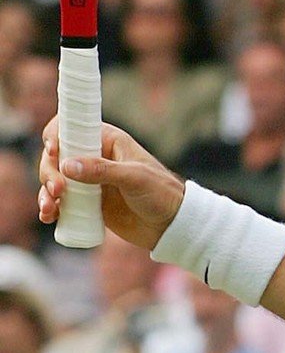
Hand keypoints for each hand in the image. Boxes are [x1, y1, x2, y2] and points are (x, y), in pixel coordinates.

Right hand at [37, 119, 185, 250]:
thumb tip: (67, 165)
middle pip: (56, 157)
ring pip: (54, 180)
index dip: (56, 135)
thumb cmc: (161, 193)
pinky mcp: (86, 203)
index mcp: (109, 141)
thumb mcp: (135, 178)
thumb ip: (103, 171)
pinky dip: (50, 207)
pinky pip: (60, 202)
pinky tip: (49, 217)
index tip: (53, 151)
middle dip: (49, 172)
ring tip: (50, 209)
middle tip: (58, 190)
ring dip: (45, 192)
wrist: (171, 225)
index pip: (73, 127)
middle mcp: (95, 158)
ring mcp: (88, 181)